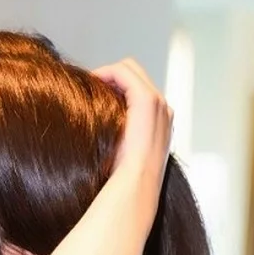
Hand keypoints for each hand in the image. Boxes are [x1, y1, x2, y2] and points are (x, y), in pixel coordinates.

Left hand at [16, 57, 173, 254]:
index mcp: (117, 225)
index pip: (132, 159)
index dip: (115, 127)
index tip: (76, 114)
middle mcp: (135, 206)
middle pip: (155, 129)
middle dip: (126, 96)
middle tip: (88, 83)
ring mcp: (139, 194)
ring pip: (159, 114)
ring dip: (131, 84)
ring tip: (95, 74)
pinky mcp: (132, 187)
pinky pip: (147, 115)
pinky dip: (131, 85)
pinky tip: (101, 74)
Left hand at [89, 56, 173, 201]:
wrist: (136, 184)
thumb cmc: (127, 178)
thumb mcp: (124, 153)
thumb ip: (120, 136)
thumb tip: (98, 129)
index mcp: (160, 122)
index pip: (140, 91)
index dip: (117, 88)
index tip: (96, 95)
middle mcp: (163, 109)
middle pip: (136, 76)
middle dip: (113, 77)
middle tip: (91, 87)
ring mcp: (157, 102)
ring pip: (131, 71)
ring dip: (109, 75)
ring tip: (90, 85)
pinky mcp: (146, 99)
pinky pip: (123, 72)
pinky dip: (106, 73)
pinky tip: (92, 82)